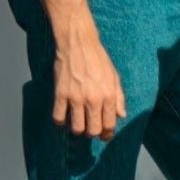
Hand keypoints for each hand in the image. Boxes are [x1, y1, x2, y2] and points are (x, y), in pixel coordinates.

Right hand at [54, 27, 126, 141]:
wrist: (78, 44)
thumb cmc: (98, 59)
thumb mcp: (114, 76)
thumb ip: (119, 98)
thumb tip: (121, 116)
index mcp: (109, 95)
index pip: (109, 124)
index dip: (107, 134)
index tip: (104, 135)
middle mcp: (93, 99)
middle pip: (92, 131)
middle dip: (92, 134)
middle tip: (91, 130)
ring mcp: (75, 97)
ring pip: (76, 128)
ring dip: (77, 129)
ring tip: (78, 123)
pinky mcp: (60, 94)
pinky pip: (58, 118)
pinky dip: (61, 121)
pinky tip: (64, 116)